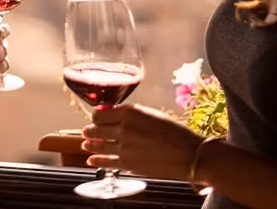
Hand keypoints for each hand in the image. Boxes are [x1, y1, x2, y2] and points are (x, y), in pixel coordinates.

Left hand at [81, 104, 202, 180]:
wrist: (190, 155)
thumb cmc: (176, 132)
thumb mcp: (151, 114)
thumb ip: (130, 114)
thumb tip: (111, 114)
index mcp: (130, 112)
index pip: (100, 114)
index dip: (96, 117)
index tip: (96, 118)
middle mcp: (124, 128)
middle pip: (97, 129)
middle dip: (90, 131)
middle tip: (87, 131)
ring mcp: (124, 147)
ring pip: (99, 145)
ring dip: (90, 145)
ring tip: (86, 145)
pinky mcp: (128, 164)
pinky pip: (106, 162)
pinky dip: (97, 161)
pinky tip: (92, 160)